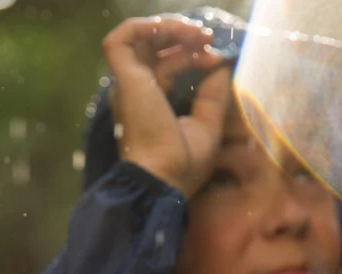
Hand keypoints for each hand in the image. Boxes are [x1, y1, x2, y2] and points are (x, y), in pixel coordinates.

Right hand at [102, 15, 232, 197]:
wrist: (163, 179)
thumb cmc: (183, 163)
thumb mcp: (208, 123)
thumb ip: (212, 93)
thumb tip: (220, 63)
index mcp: (151, 102)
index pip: (166, 64)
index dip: (191, 54)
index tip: (215, 57)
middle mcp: (136, 90)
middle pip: (152, 47)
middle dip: (181, 35)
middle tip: (206, 37)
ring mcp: (127, 84)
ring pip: (138, 38)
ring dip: (169, 28)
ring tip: (196, 34)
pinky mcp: (123, 79)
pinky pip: (121, 39)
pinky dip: (145, 26)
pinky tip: (173, 30)